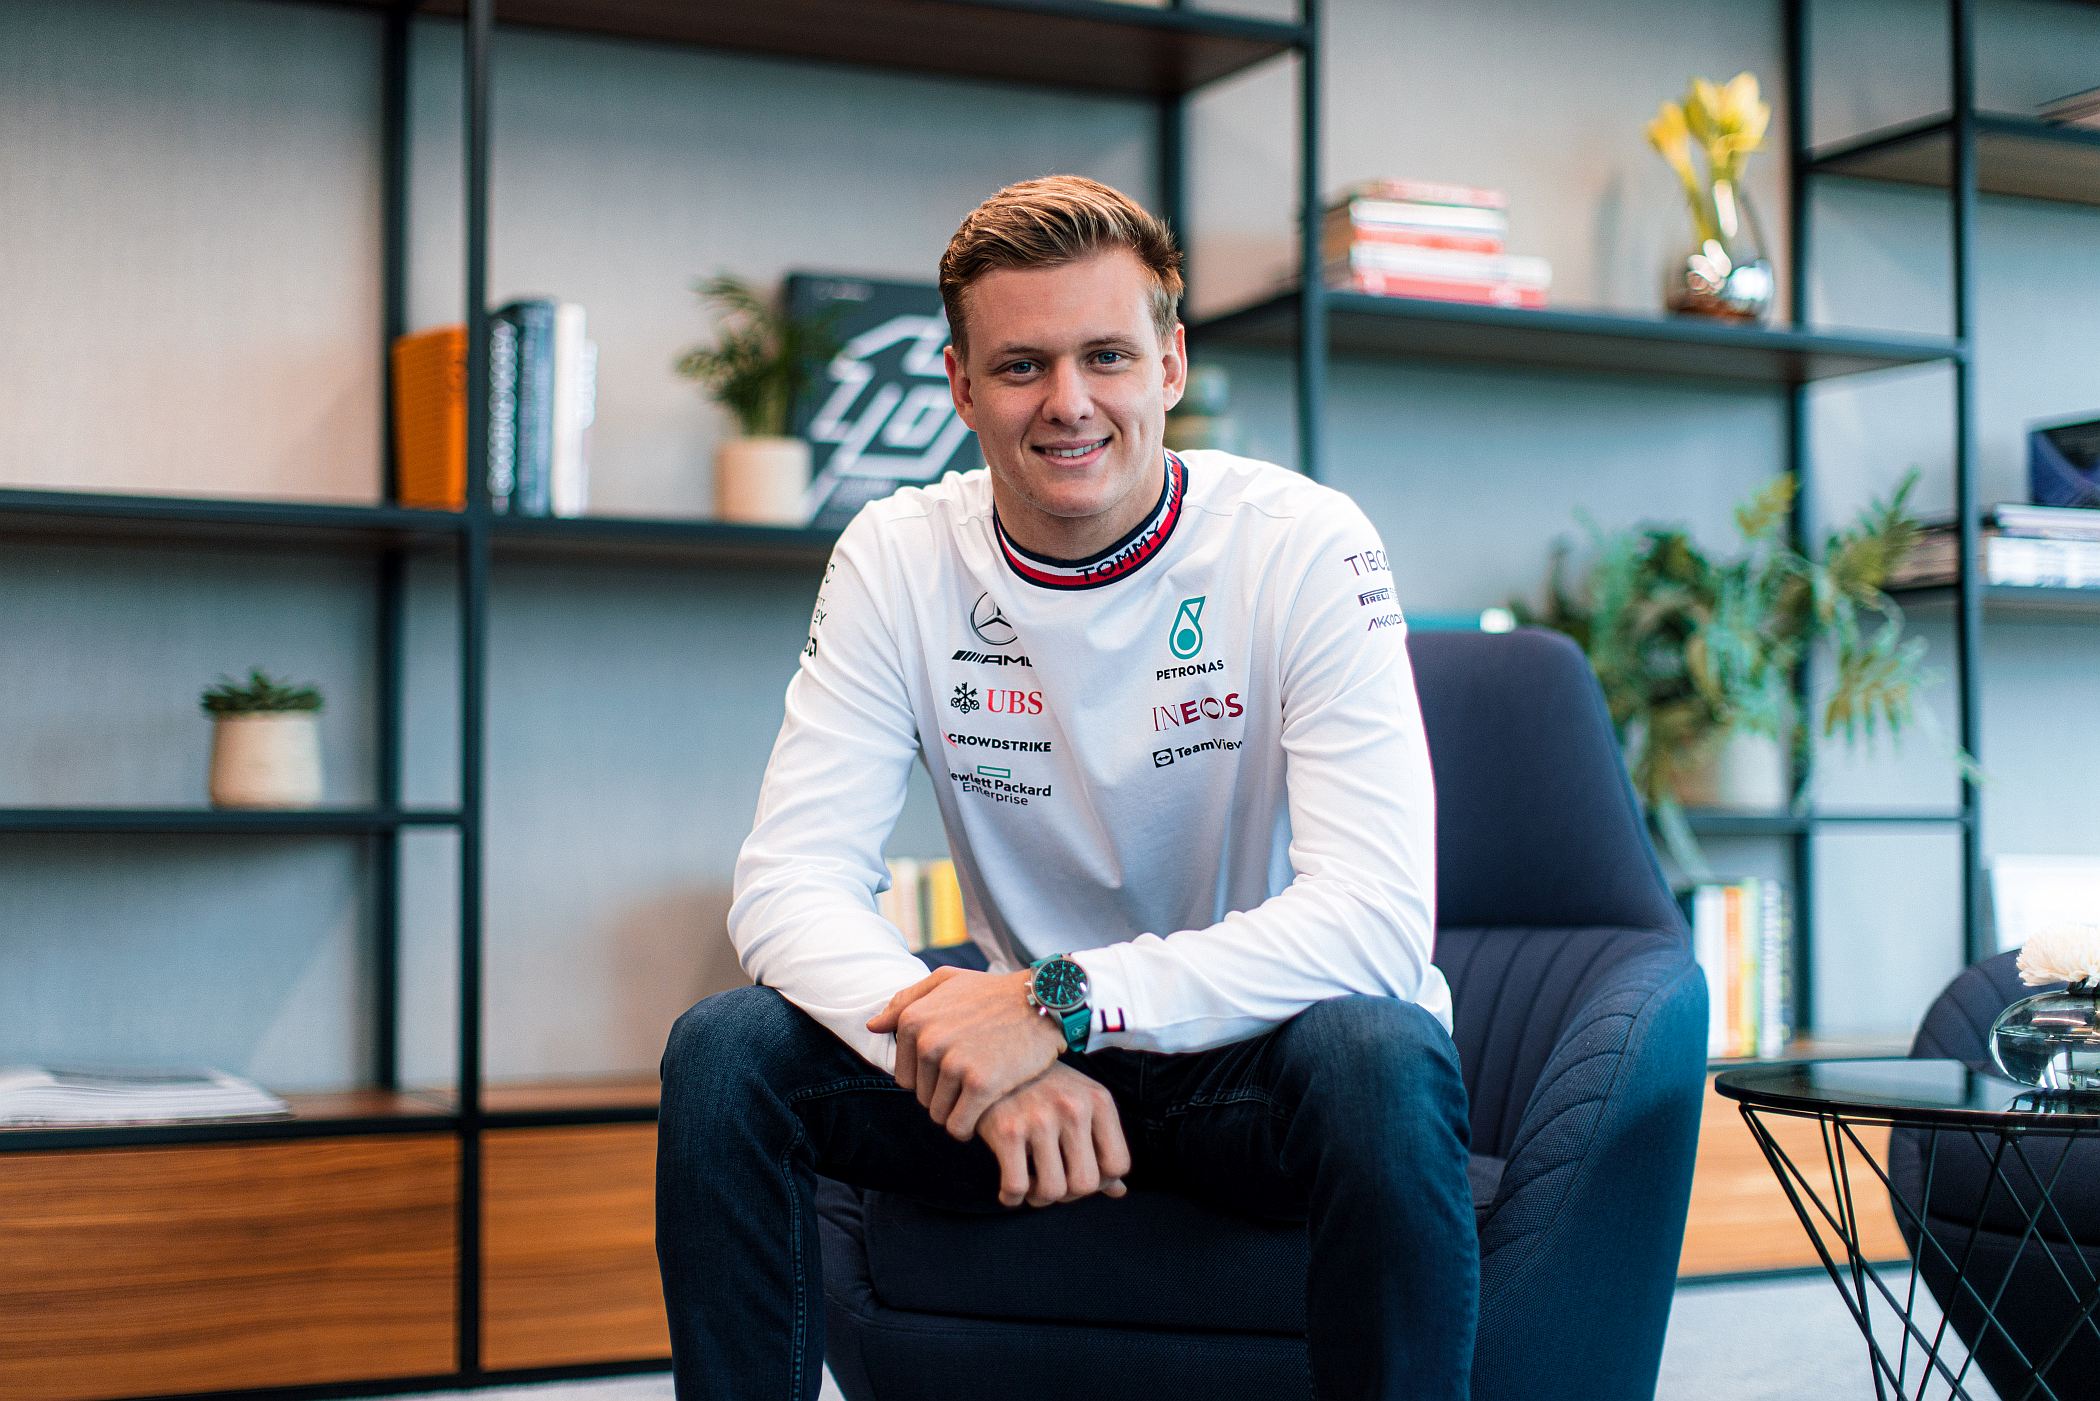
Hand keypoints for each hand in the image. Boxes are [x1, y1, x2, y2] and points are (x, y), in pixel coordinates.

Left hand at [867, 966, 1066, 1139]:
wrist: (1043, 1001)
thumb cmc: (994, 992)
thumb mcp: (947, 981)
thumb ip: (906, 1001)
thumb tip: (873, 1026)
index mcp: (914, 1020)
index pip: (903, 1076)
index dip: (928, 1078)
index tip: (952, 1071)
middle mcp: (928, 1041)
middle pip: (920, 1096)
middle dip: (942, 1095)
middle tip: (970, 1082)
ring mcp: (954, 1064)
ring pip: (938, 1113)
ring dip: (956, 1112)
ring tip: (978, 1095)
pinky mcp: (980, 1084)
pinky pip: (959, 1125)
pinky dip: (968, 1127)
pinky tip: (983, 1114)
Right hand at [978, 1062, 1132, 1208]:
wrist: (995, 1058)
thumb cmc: (1044, 1087)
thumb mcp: (1081, 1104)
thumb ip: (1102, 1146)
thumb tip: (1119, 1192)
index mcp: (1099, 1101)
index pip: (1117, 1165)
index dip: (1100, 1182)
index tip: (1077, 1176)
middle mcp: (1074, 1108)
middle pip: (1086, 1184)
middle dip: (1069, 1194)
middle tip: (1052, 1183)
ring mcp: (1041, 1119)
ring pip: (1053, 1191)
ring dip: (1040, 1198)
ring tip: (1031, 1185)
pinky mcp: (1007, 1130)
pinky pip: (1017, 1187)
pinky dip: (1012, 1197)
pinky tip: (1008, 1189)